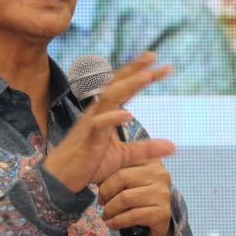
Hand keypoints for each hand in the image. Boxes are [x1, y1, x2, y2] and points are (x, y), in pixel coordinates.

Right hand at [41, 52, 173, 193]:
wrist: (61, 179)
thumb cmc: (88, 164)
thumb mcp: (124, 156)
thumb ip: (146, 149)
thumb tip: (174, 146)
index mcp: (106, 113)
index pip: (126, 89)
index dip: (143, 75)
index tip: (164, 66)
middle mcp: (98, 112)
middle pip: (118, 85)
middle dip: (135, 70)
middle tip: (153, 56)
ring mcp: (91, 123)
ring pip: (109, 98)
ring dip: (128, 86)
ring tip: (146, 76)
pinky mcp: (87, 139)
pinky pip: (100, 124)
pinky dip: (113, 118)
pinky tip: (128, 114)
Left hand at [98, 159, 172, 235]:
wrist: (156, 222)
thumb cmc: (137, 197)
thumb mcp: (129, 177)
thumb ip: (117, 168)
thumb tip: (95, 166)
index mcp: (151, 161)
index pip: (123, 160)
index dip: (107, 175)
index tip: (99, 186)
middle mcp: (160, 175)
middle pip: (122, 177)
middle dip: (106, 192)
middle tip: (101, 202)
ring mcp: (162, 194)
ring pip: (125, 198)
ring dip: (110, 209)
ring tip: (106, 214)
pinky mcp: (162, 213)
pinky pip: (133, 215)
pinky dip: (117, 221)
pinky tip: (112, 223)